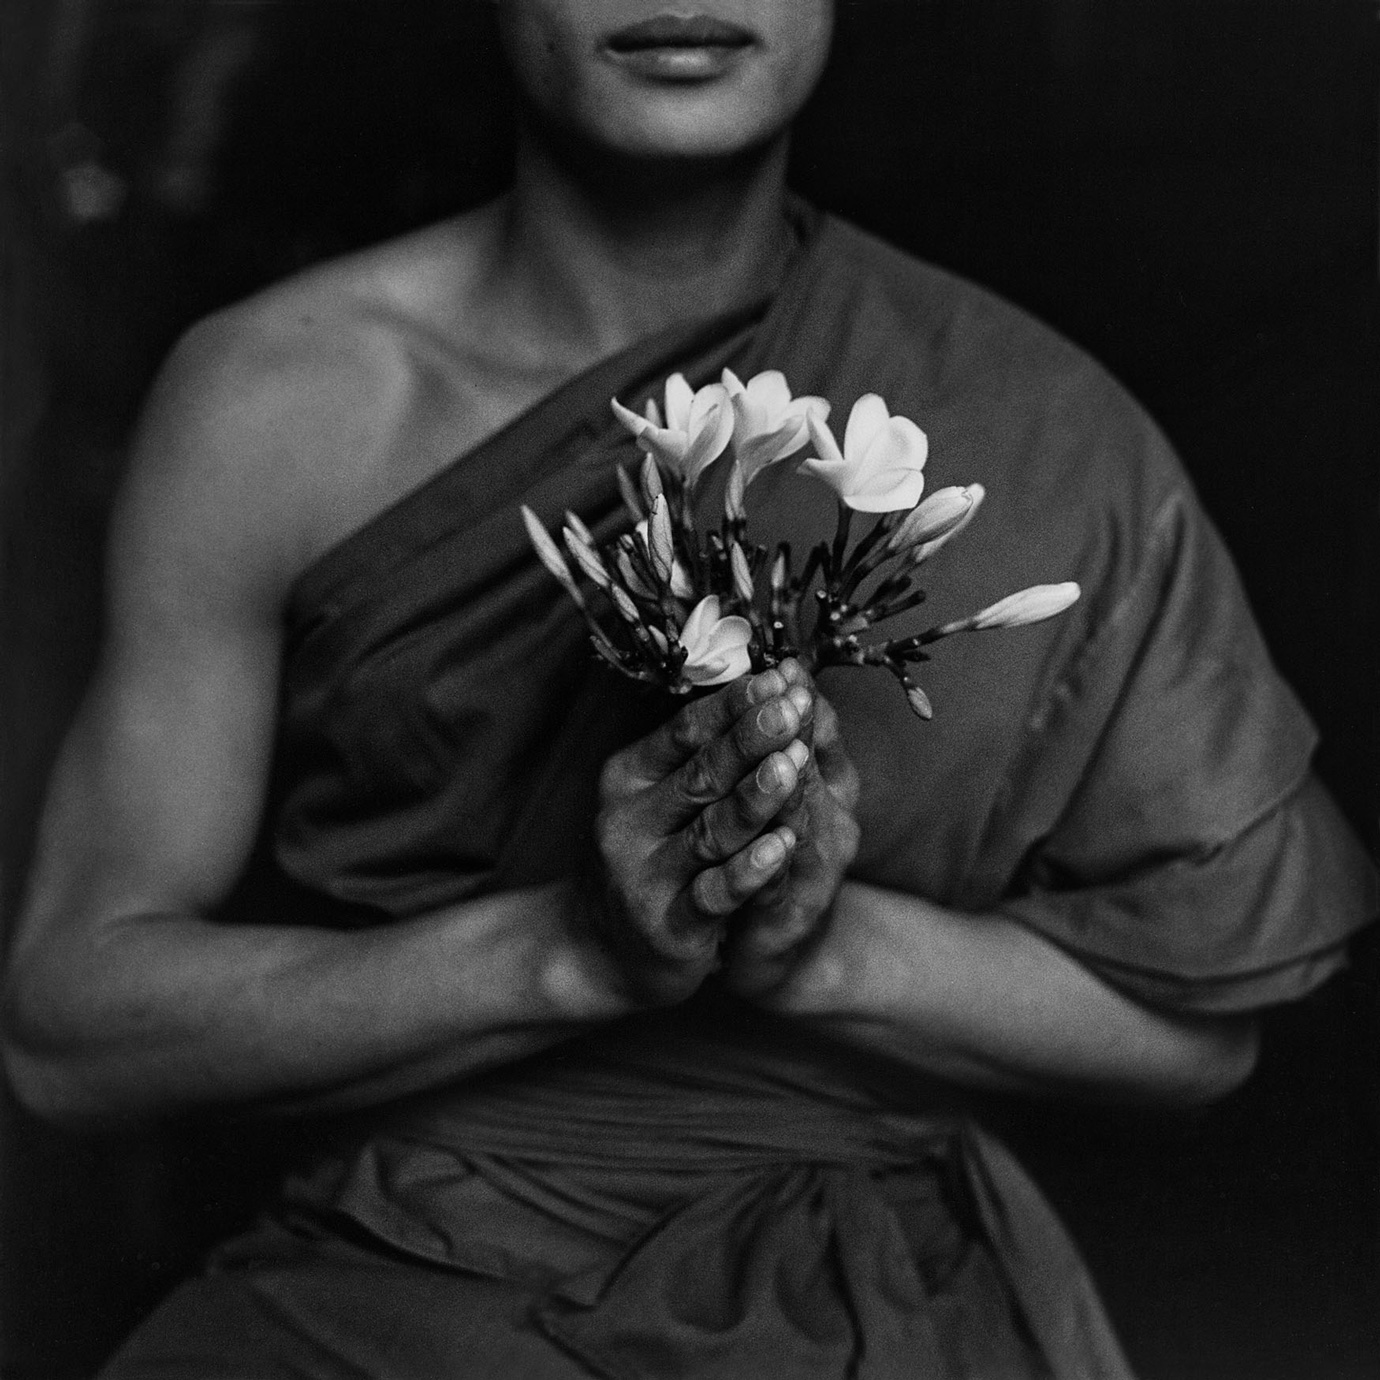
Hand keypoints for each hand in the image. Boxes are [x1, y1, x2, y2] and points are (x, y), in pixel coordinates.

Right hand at [582, 666, 813, 1006]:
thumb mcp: (658, 799)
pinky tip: (782, 846)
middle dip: (752, 739)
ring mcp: (646, 875)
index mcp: (630, 777)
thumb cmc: (647, 859)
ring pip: (711, 830)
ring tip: (795, 763)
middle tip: (793, 705)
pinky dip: (749, 870)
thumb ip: (703, 752)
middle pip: (701, 773)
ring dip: (756, 796)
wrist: (596, 953)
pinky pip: (714, 894)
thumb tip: (765, 688)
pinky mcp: (668, 927)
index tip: (780, 677)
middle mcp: (630, 820)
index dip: (735, 705)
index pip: (687, 731)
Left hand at [721, 676, 860, 1003]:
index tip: (784, 665)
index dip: (803, 701)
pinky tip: (772, 846)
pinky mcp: (788, 915)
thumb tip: (779, 668)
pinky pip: (781, 886)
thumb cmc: (773, 855)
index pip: (818, 732)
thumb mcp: (789, 790)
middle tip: (785, 693)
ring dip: (793, 791)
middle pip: (811, 769)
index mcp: (827, 785)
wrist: (778, 952)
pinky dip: (776, 864)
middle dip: (797, 732)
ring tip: (785, 758)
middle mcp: (830, 821)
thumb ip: (788, 739)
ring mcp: (814, 869)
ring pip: (801, 824)